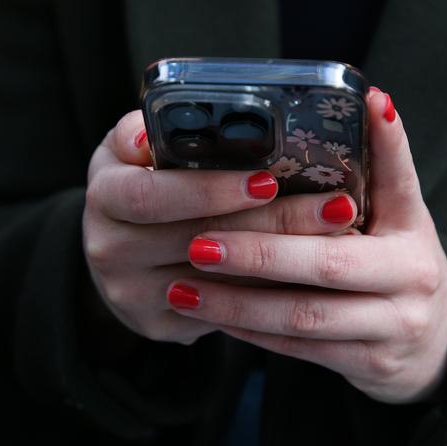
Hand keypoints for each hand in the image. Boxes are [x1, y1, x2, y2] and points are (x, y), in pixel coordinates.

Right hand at [83, 111, 359, 344]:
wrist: (119, 252)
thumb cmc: (139, 187)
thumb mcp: (132, 153)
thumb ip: (150, 132)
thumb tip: (175, 120)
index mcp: (105, 197)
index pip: (153, 195)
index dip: (209, 190)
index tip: (268, 180)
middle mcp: (110, 250)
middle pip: (200, 240)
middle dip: (275, 223)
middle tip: (335, 207)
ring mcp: (133, 294)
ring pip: (222, 281)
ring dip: (286, 258)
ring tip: (341, 235)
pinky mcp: (159, 324)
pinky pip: (226, 310)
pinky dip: (272, 289)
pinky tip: (314, 271)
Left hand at [168, 89, 446, 402]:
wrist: (432, 346)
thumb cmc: (401, 267)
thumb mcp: (401, 220)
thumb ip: (383, 170)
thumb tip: (371, 100)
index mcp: (416, 233)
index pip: (398, 182)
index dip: (384, 145)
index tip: (359, 104)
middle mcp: (412, 281)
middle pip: (326, 266)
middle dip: (258, 255)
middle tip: (199, 243)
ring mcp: (393, 329)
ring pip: (304, 317)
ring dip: (239, 302)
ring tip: (184, 287)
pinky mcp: (370, 365)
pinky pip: (300, 349)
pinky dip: (253, 331)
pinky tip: (214, 315)